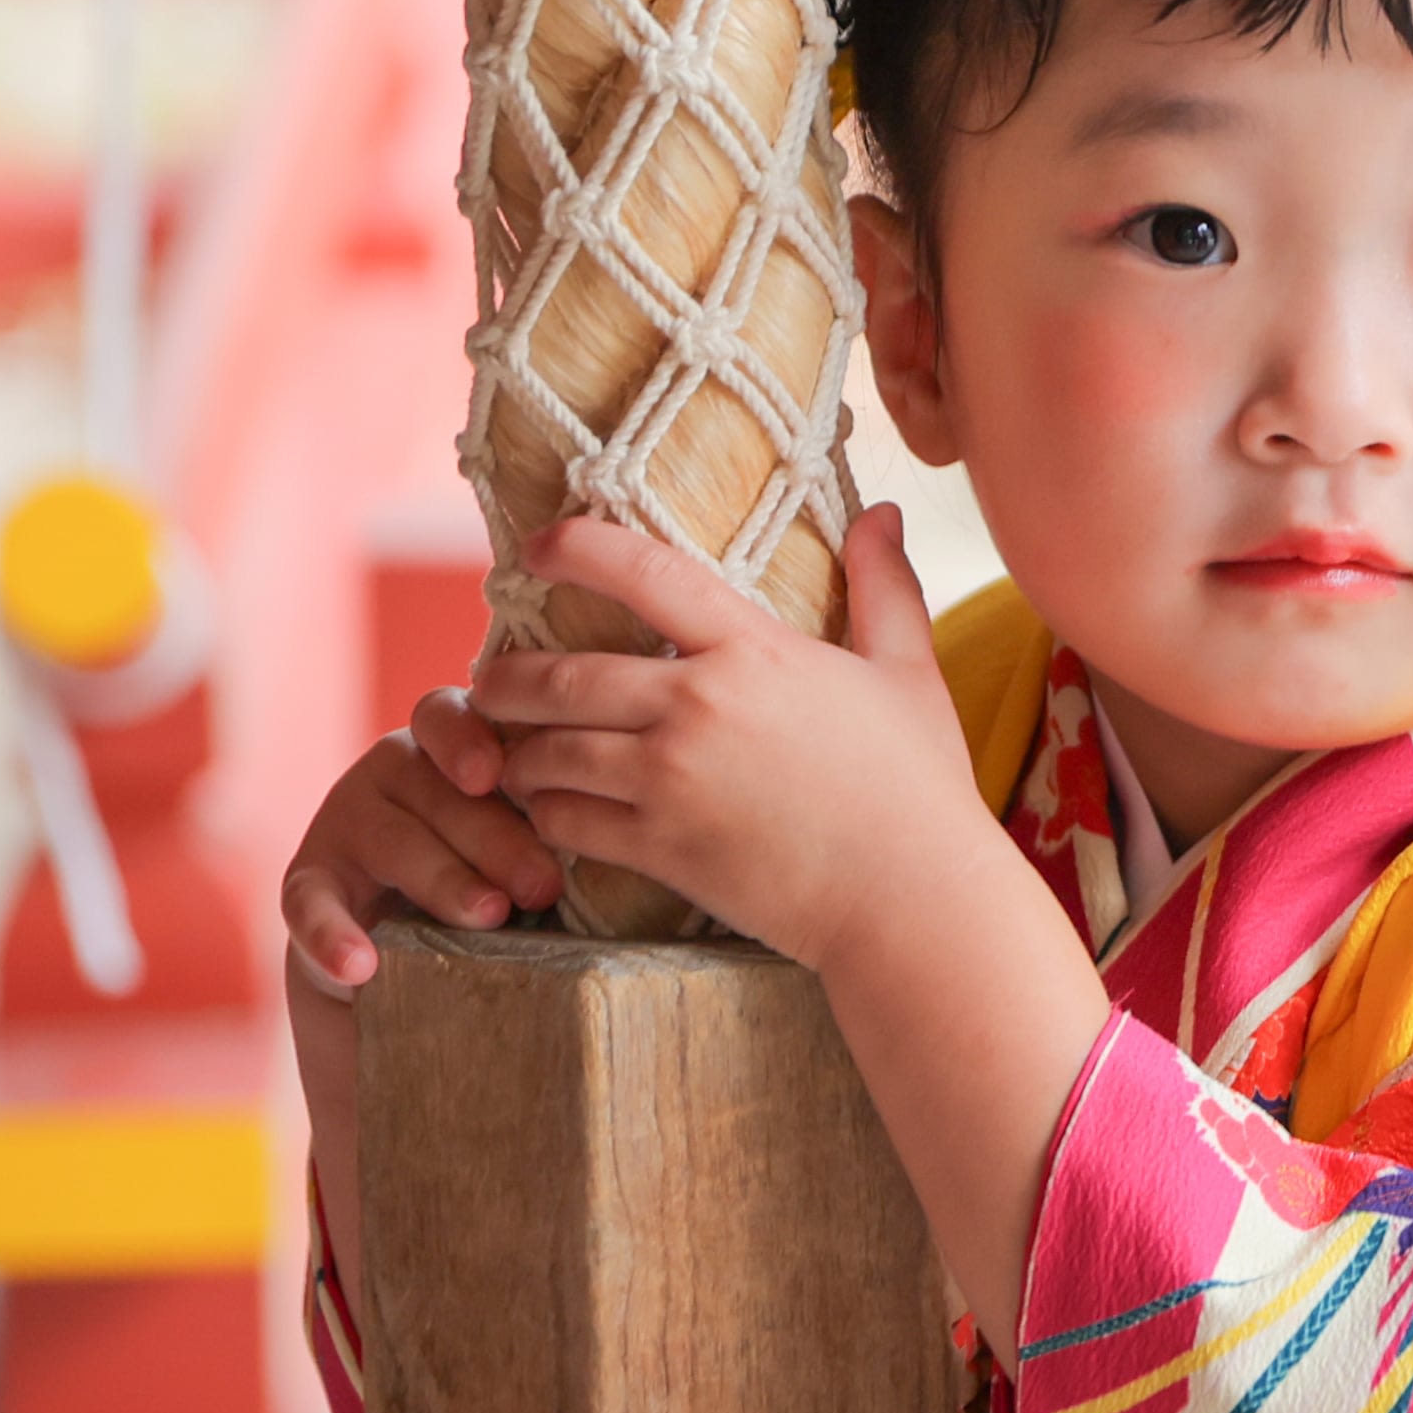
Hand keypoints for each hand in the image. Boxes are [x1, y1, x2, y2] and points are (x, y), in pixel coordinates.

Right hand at [279, 689, 564, 998]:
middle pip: (434, 789)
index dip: (471, 739)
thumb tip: (626, 818)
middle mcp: (393, 769)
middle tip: (544, 887)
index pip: (451, 715)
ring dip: (441, 879)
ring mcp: (346, 822)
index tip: (499, 776)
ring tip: (487, 917)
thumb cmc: (508, 874)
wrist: (416, 951)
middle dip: (493, 838)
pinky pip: (310, 903)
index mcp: (453, 743)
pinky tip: (360, 965)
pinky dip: (332, 934)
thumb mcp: (535, 836)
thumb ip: (565, 813)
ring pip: (390, 841)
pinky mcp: (308, 882)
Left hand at [474, 503, 984, 969]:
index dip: (577, 547)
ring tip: (515, 753)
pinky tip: (552, 811)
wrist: (912, 899)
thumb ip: (884, 589)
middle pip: (562, 675)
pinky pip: (566, 821)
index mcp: (754, 651)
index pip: (644, 572)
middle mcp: (698, 706)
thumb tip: (881, 513)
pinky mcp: (661, 848)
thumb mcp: (909, 674)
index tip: (537, 546)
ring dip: (519, 751)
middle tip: (492, 679)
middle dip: (509, 676)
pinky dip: (545, 813)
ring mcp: (672, 781)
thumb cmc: (920, 786)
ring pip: (548, 752)